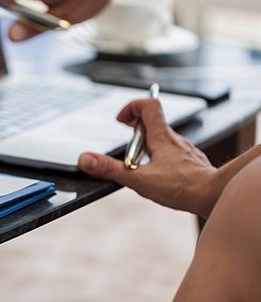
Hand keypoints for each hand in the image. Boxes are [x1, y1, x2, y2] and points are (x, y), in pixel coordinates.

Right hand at [78, 98, 220, 218]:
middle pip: (153, 121)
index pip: (148, 105)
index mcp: (161, 137)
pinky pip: (174, 153)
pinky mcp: (192, 164)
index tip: (120, 120)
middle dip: (135, 126)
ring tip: (139, 161)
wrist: (216, 196)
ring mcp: (185, 151)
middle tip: (125, 134)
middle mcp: (174, 140)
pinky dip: (162, 157)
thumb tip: (85, 160)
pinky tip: (160, 174)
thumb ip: (110, 169)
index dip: (131, 107)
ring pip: (164, 138)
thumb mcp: (139, 179)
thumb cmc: (182, 188)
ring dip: (148, 143)